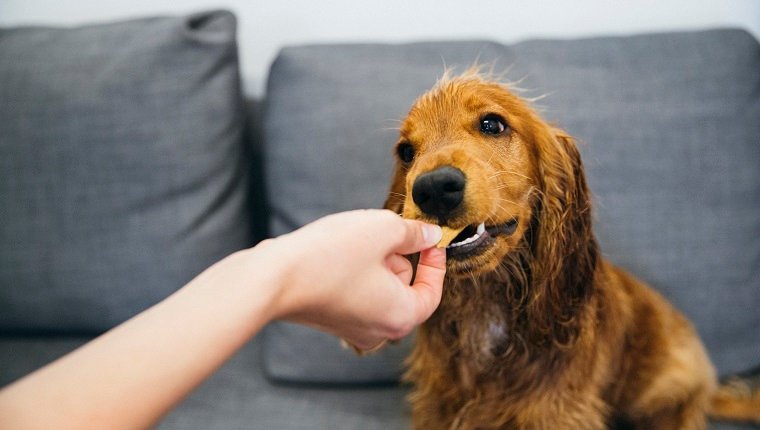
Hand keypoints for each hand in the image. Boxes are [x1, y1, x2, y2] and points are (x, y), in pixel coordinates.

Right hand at [266, 209, 445, 349]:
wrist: (273, 277)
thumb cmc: (330, 256)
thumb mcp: (383, 229)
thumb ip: (415, 233)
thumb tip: (430, 235)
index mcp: (401, 316)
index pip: (432, 292)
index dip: (435, 261)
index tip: (429, 238)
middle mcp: (380, 330)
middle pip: (403, 285)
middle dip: (396, 254)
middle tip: (379, 231)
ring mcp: (353, 327)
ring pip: (378, 284)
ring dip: (373, 258)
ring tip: (353, 240)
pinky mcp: (331, 318)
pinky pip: (355, 289)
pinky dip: (353, 268)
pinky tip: (335, 252)